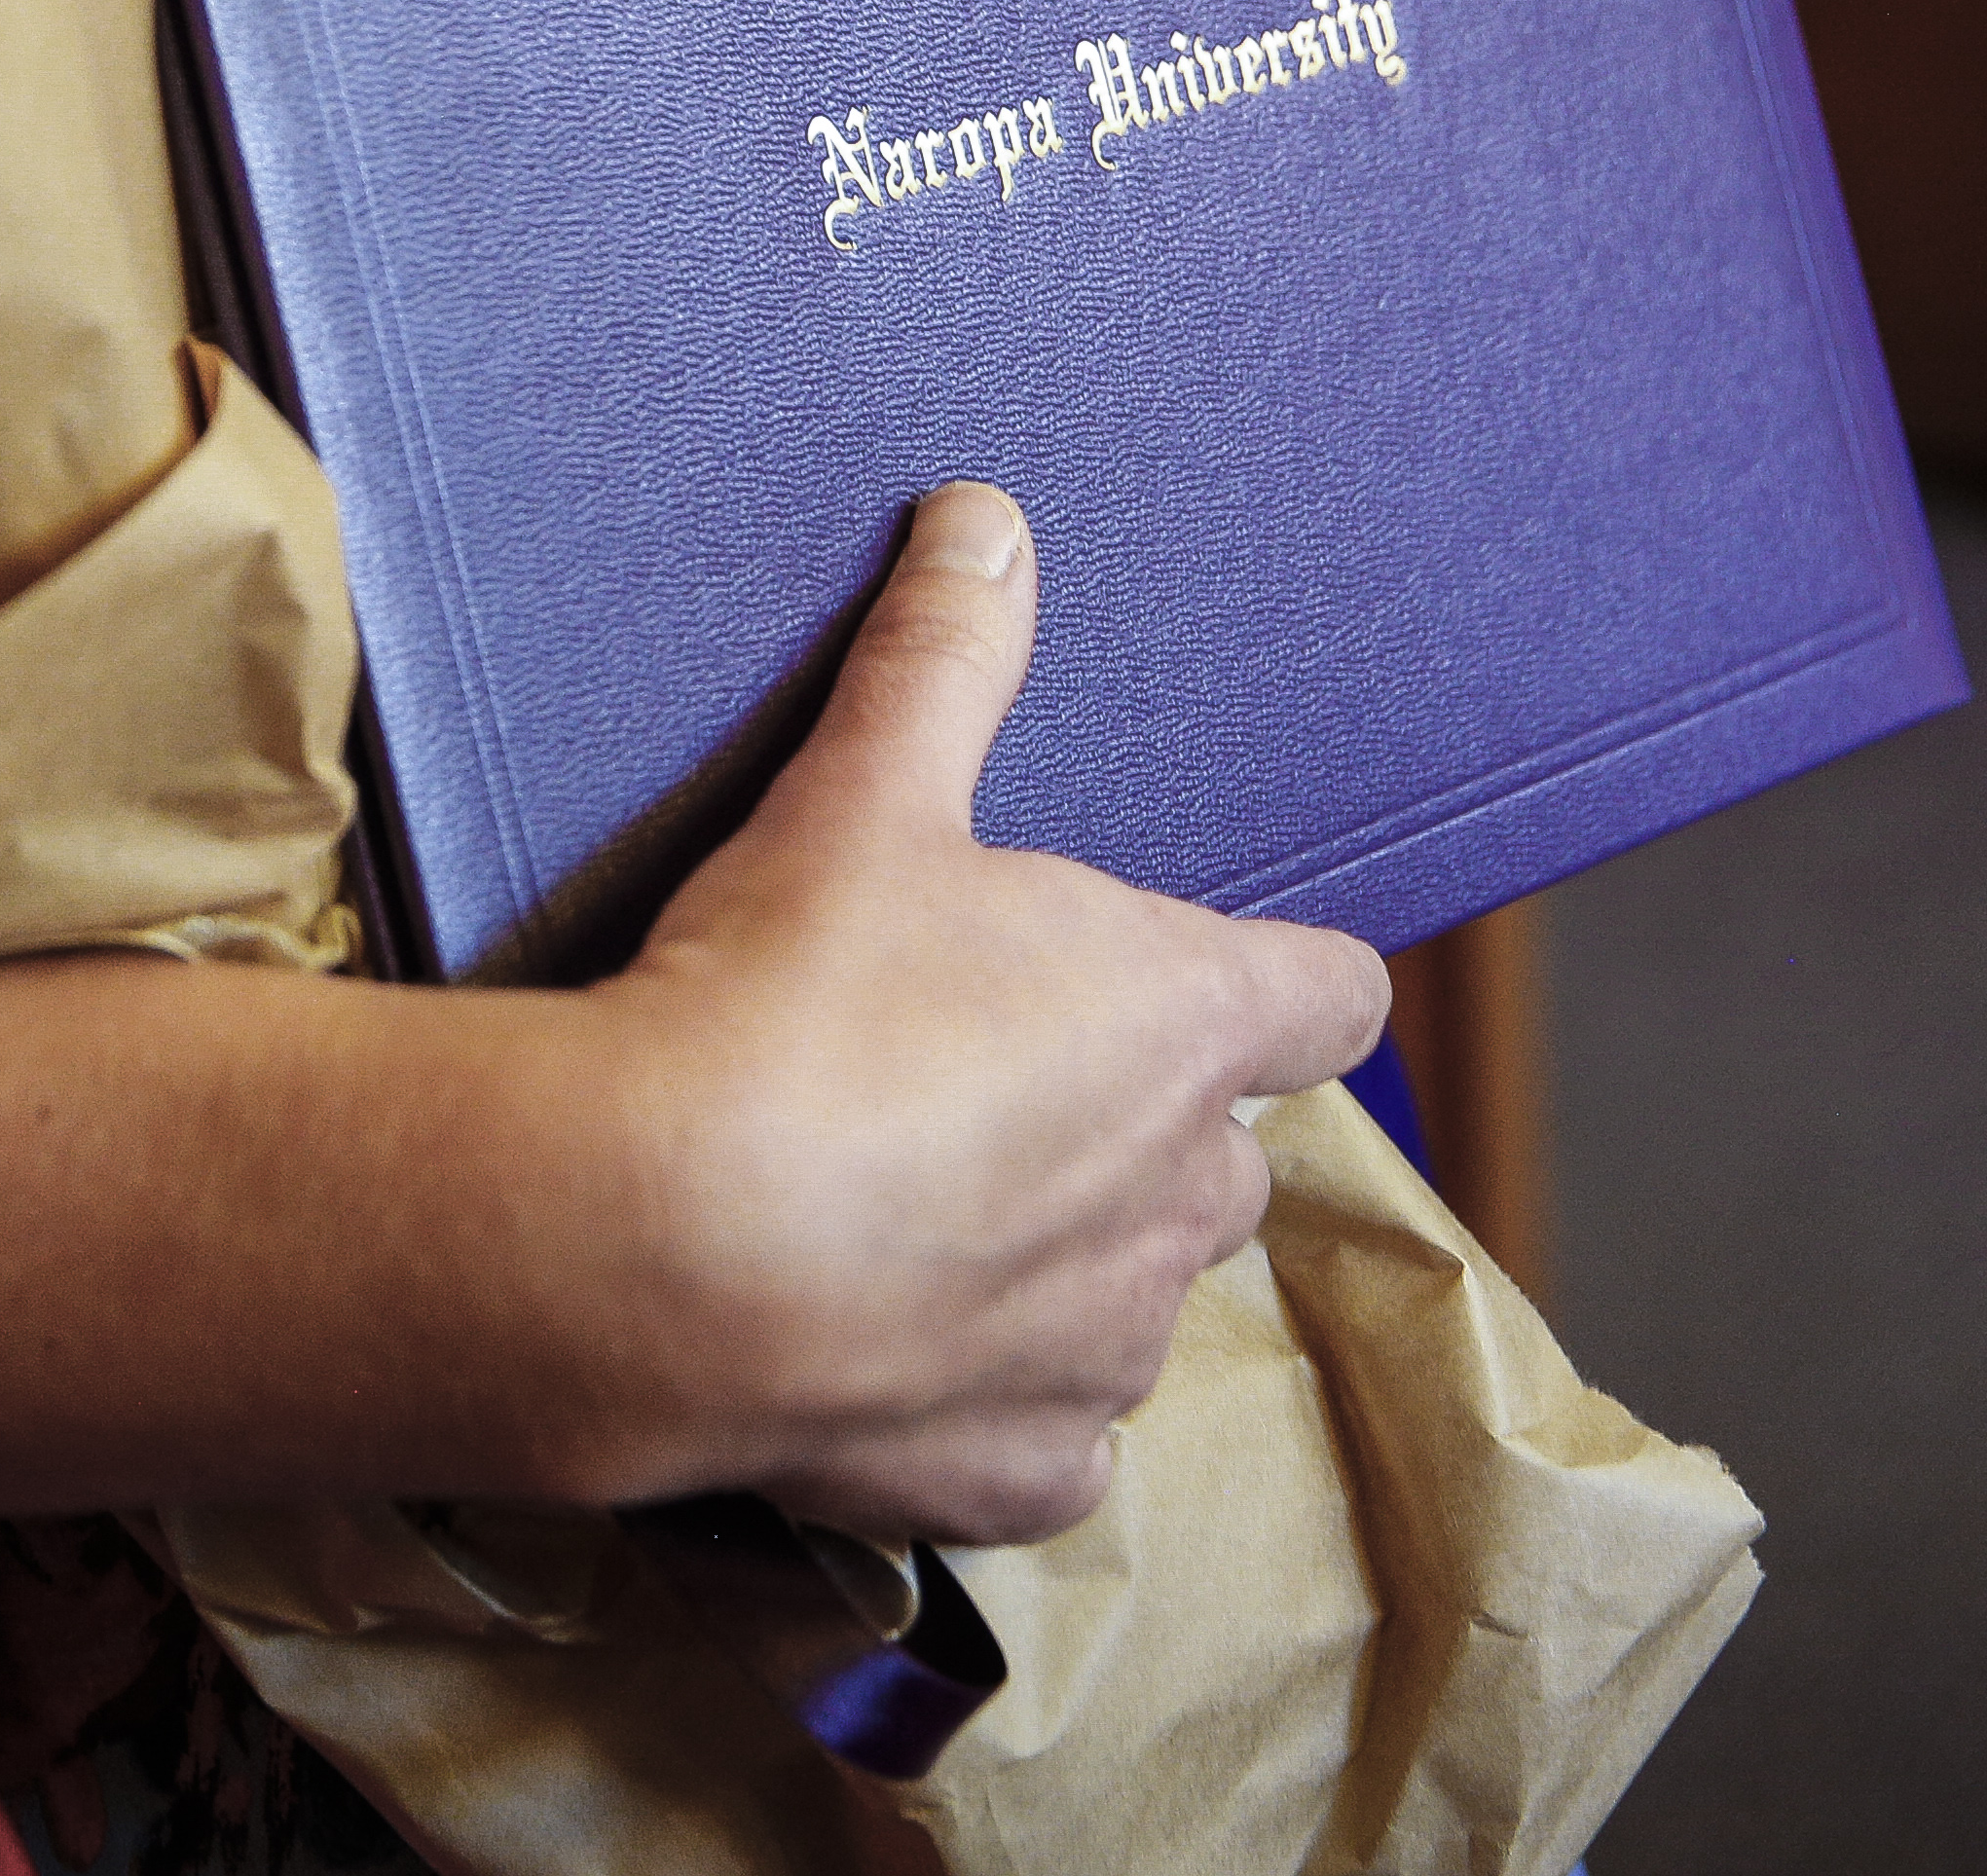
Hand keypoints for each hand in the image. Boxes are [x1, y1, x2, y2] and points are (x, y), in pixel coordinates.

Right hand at [572, 483, 1389, 1546]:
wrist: (656, 1244)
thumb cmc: (784, 1002)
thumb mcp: (861, 795)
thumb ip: (943, 657)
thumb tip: (988, 518)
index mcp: (1185, 1020)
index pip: (1330, 996)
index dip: (1274, 981)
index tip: (1195, 976)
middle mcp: (1188, 1192)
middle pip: (1221, 1148)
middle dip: (1130, 1119)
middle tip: (976, 1075)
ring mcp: (1111, 1342)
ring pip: (1133, 1290)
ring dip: (1061, 1256)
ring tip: (909, 1208)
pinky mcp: (1024, 1467)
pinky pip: (1054, 1436)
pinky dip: (992, 1396)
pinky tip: (888, 1341)